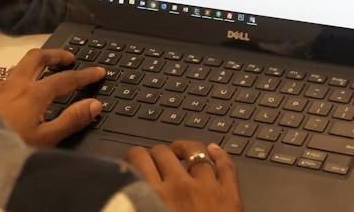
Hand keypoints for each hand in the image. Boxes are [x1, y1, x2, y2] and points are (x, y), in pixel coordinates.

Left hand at [0, 48, 105, 147]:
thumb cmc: (10, 145)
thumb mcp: (46, 139)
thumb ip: (71, 120)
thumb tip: (95, 104)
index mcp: (35, 93)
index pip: (66, 79)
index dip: (85, 75)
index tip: (99, 71)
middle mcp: (17, 83)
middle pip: (38, 57)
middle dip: (56, 54)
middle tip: (70, 58)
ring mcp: (0, 87)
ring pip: (20, 63)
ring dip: (37, 61)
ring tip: (47, 67)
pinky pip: (7, 75)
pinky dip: (20, 73)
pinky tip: (20, 87)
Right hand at [125, 141, 242, 211]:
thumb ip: (135, 204)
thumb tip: (122, 198)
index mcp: (153, 195)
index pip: (137, 158)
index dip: (133, 155)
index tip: (132, 161)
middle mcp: (179, 184)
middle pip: (162, 151)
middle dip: (156, 153)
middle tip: (155, 162)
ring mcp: (207, 186)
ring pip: (195, 151)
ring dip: (184, 148)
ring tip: (180, 151)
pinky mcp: (230, 195)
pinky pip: (226, 166)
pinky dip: (219, 154)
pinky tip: (213, 149)